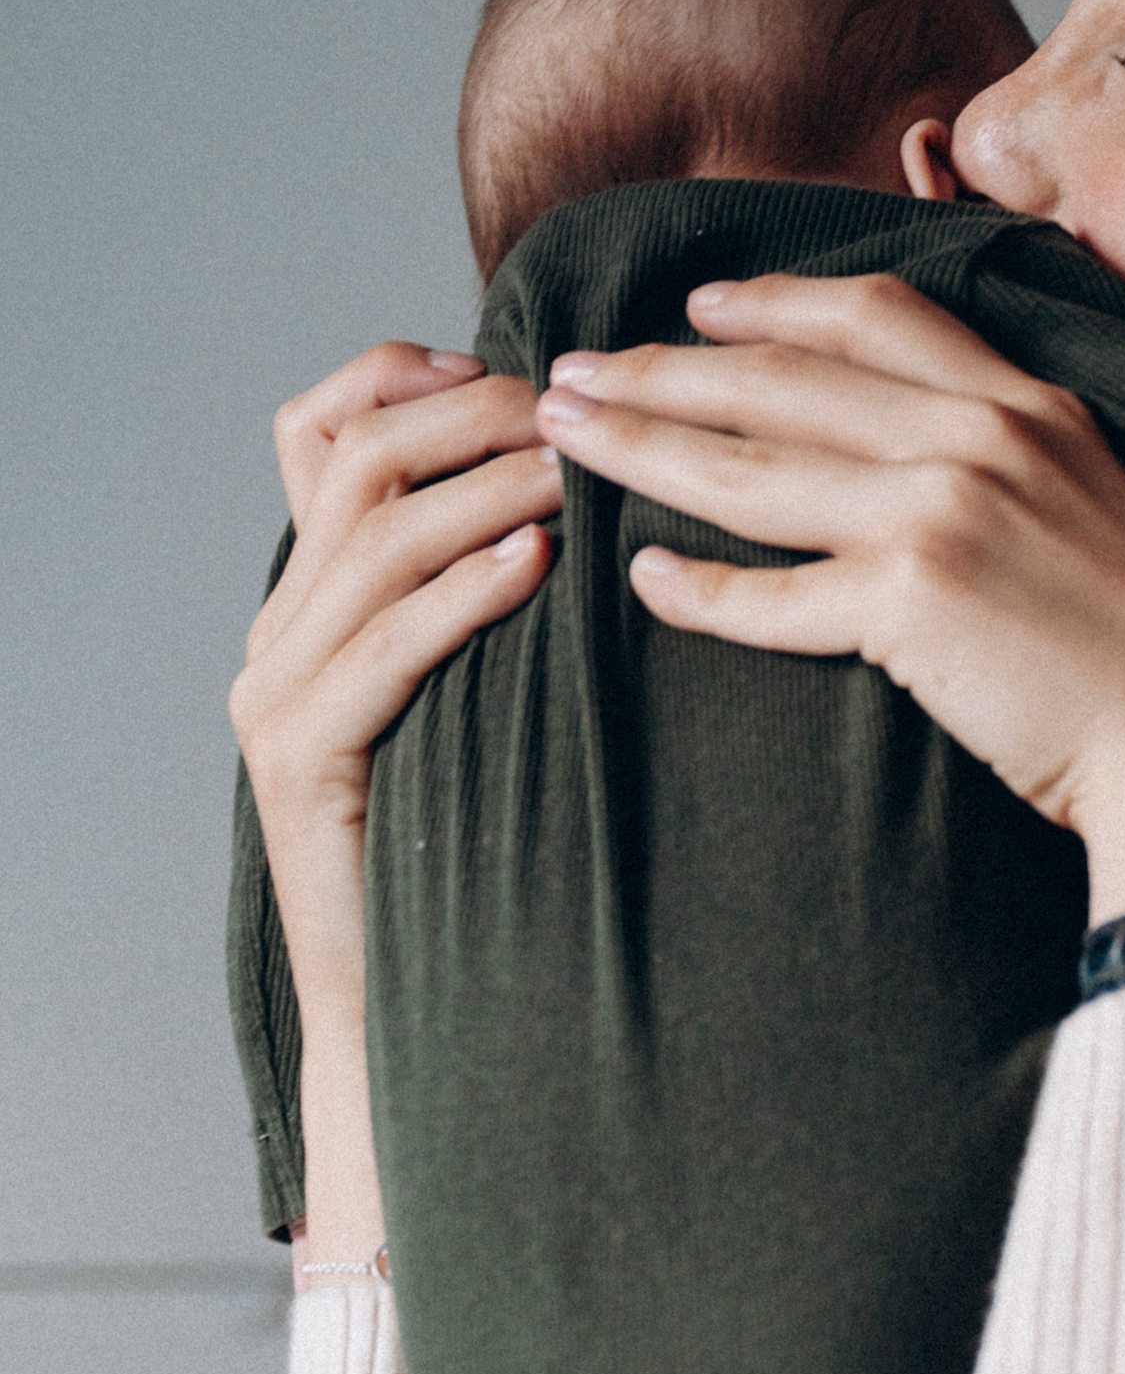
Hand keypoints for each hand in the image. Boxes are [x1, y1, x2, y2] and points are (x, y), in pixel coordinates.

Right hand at [229, 344, 560, 1249]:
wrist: (420, 1007)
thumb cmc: (486, 851)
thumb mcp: (493, 689)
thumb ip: (505, 594)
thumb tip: (600, 488)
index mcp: (313, 598)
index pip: (318, 428)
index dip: (404, 375)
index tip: (511, 366)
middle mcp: (278, 632)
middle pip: (355, 461)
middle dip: (471, 420)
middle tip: (578, 415)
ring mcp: (276, 695)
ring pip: (368, 537)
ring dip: (484, 490)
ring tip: (575, 473)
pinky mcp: (300, 762)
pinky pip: (380, 651)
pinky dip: (459, 596)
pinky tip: (535, 567)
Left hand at [534, 273, 1124, 930]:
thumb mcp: (1106, 503)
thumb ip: (1020, 461)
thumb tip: (929, 461)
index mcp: (1030, 403)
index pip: (878, 316)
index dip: (774, 302)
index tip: (696, 304)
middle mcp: (982, 437)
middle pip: (783, 381)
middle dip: (662, 371)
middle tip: (572, 373)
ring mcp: (945, 515)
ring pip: (755, 470)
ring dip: (647, 450)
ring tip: (569, 445)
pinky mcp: (915, 606)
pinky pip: (777, 595)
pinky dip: (704, 590)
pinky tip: (645, 582)